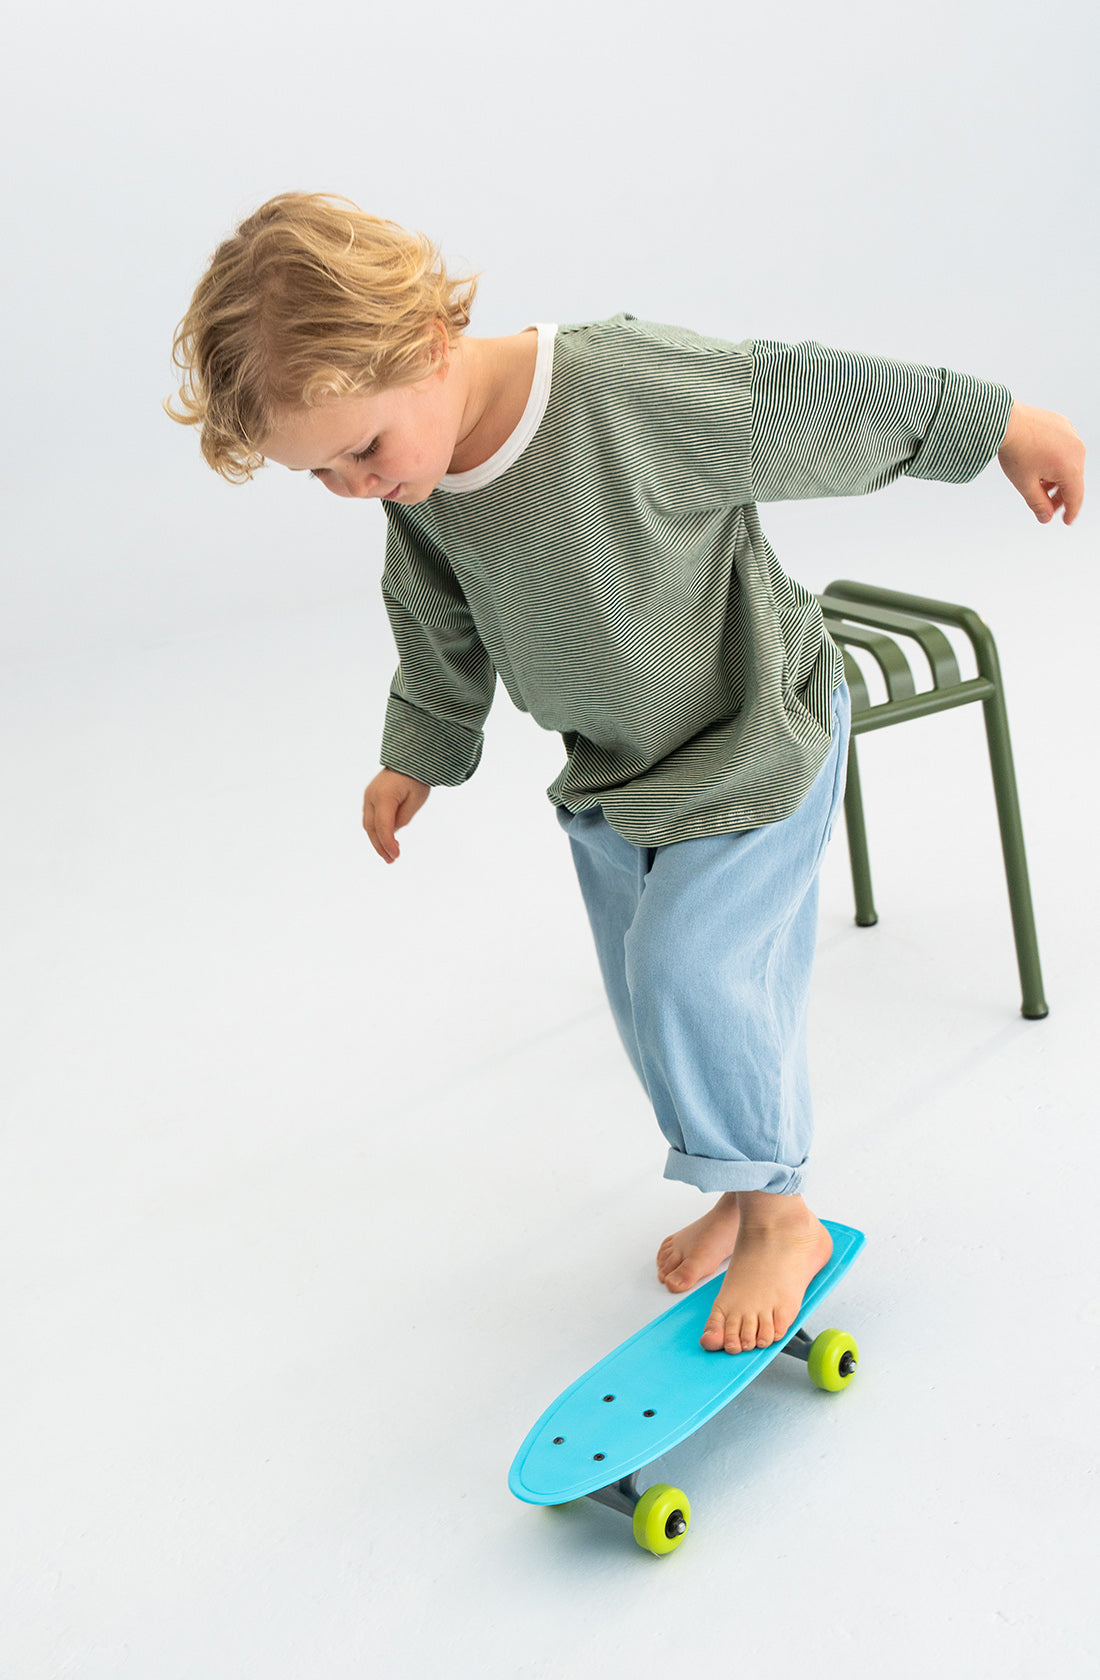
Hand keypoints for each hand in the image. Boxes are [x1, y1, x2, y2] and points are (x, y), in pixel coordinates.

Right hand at [362, 768, 430, 862]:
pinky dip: (376, 831)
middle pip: (372, 828)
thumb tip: (392, 833)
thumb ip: (403, 818)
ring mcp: (368, 796)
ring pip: (368, 825)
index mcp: (384, 796)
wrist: (408, 760)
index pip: (384, 826)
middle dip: (380, 846)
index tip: (396, 856)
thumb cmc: (415, 779)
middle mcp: (371, 797)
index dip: (388, 843)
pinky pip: (370, 818)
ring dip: (377, 840)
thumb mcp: (416, 800)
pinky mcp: (369, 797)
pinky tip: (386, 840)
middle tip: (391, 860)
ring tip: (389, 855)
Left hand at [998, 402, 1084, 524]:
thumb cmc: (1015, 452)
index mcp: (1070, 468)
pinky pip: (1064, 448)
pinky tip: (1039, 464)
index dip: (1070, 512)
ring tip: (1039, 485)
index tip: (1065, 521)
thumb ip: (1038, 504)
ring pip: (1069, 464)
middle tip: (1046, 507)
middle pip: (1073, 481)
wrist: (1006, 421)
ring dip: (1057, 478)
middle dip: (1060, 496)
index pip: (1075, 497)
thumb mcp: (1025, 484)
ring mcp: (1072, 436)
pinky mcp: (1064, 426)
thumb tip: (1046, 518)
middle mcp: (1077, 451)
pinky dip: (1055, 460)